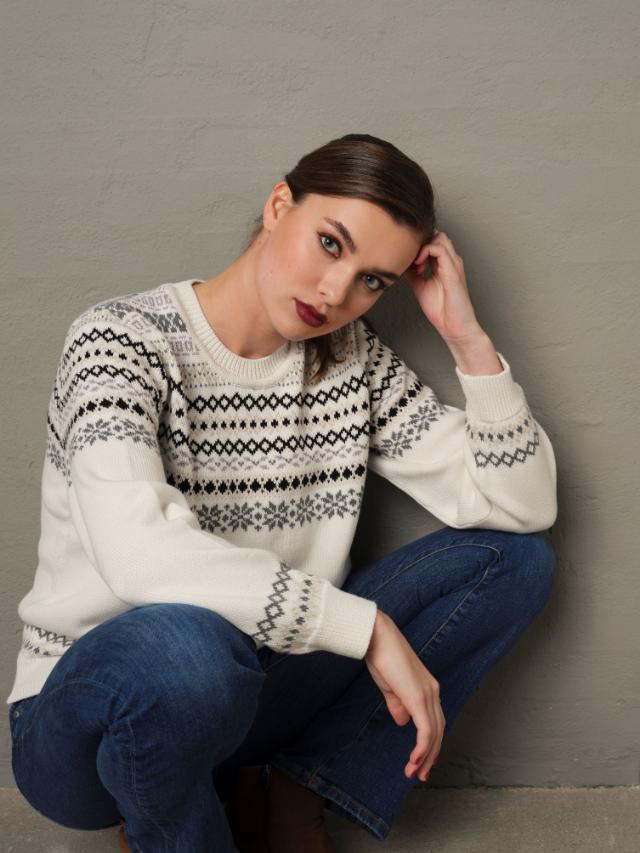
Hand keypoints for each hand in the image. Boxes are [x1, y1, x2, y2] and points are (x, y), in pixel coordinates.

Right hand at [365, 611, 443, 781]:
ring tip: (414, 773)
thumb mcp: (390, 686)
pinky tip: (414, 760)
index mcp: (428, 688)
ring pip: (434, 734)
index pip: (435, 721)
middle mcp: (433, 692)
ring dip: (425, 756)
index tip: (422, 760)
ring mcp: (428, 695)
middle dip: (431, 755)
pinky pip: (425, 731)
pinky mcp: (418, 698)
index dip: (431, 743)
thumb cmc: (381, 656)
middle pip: (439, 731)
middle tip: (421, 775)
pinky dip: (421, 749)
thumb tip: (403, 722)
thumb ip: (398, 704)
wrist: (376, 637)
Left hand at [404, 230, 481, 343]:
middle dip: (420, 243)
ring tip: (415, 263)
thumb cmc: (441, 310)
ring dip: (423, 246)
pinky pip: (440, 249)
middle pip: (436, 234)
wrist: (453, 326)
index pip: (432, 241)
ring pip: (439, 237)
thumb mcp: (420, 286)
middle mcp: (450, 261)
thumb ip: (412, 272)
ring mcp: (453, 264)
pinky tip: (418, 265)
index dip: (417, 246)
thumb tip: (401, 263)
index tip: (406, 260)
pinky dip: (425, 252)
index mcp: (444, 264)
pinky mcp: (453, 270)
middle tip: (410, 260)